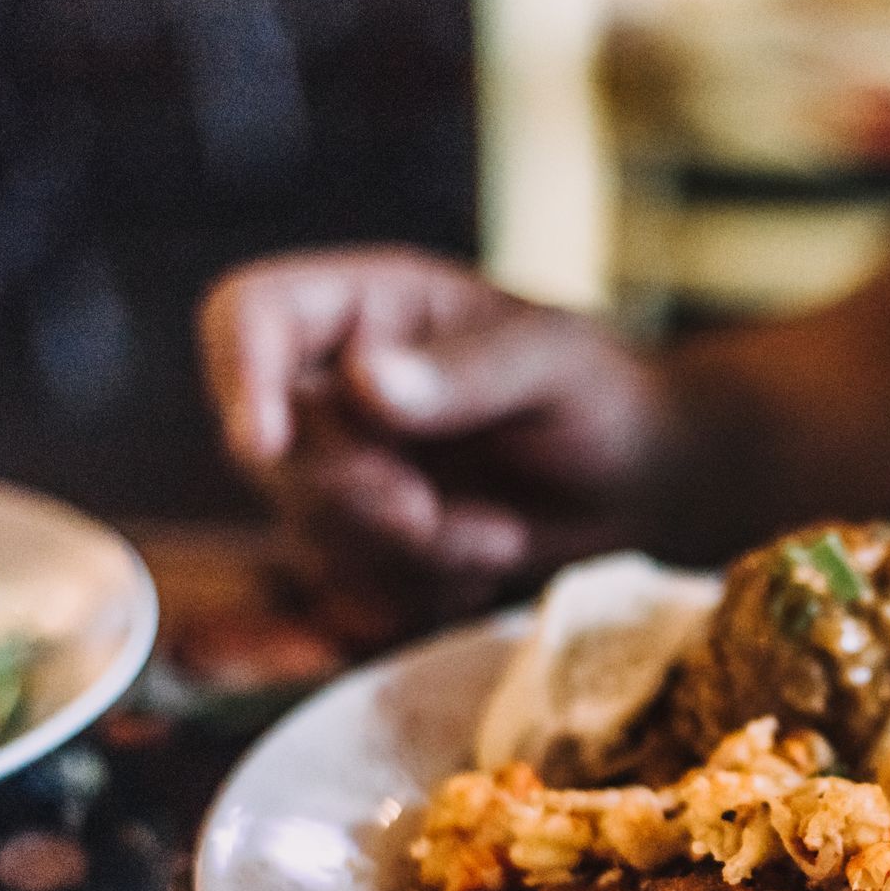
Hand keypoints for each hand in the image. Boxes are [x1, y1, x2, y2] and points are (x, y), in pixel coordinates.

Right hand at [198, 247, 665, 644]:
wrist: (647, 487)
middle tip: (431, 513)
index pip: (248, 315)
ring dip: (401, 549)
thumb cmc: (609, 398)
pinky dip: (419, 583)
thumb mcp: (555, 367)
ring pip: (309, 524)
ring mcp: (348, 461)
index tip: (268, 445)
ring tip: (498, 531)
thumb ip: (468, 371)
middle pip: (269, 446)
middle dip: (353, 495)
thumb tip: (367, 380)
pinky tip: (487, 553)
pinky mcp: (367, 536)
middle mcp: (338, 379)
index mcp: (369, 307)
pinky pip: (350, 580)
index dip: (241, 375)